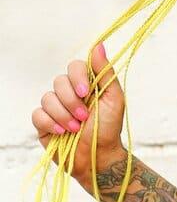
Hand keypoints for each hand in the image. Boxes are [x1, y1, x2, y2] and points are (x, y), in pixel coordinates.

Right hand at [31, 42, 126, 182]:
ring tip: (76, 129)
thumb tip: (99, 44)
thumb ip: (105, 72)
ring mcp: (55, 107)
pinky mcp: (43, 122)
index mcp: (86, 84)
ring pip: (48, 98)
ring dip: (64, 115)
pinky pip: (38, 114)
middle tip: (84, 117)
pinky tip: (62, 133)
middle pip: (59, 82)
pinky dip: (51, 123)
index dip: (78, 77)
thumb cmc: (109, 128)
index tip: (87, 93)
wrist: (99, 156)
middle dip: (72, 101)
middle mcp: (69, 93)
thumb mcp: (113, 99)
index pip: (74, 66)